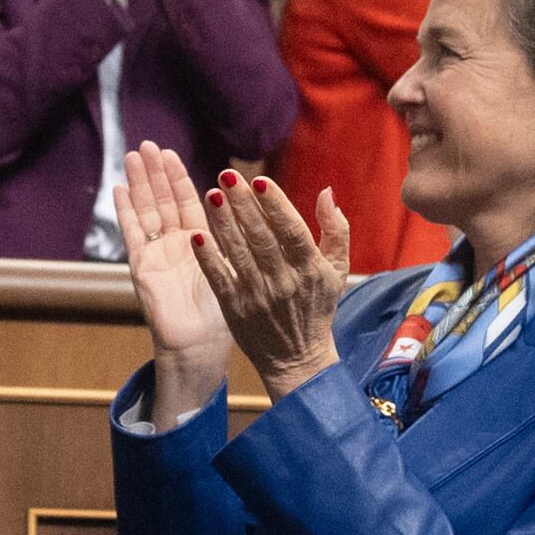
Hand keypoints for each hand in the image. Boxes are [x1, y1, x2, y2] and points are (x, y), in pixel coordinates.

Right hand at [120, 141, 233, 425]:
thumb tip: (268, 206)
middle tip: (150, 144)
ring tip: (133, 155)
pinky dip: (126, 212)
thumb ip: (253, 236)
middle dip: (157, 173)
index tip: (174, 152)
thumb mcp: (248, 268)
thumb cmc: (231, 312)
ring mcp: (158, 255)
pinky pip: (134, 234)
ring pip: (148, 211)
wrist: (204, 346)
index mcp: (202, 242)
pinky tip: (120, 188)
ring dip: (140, 183)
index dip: (181, 178)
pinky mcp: (144, 267)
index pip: (189, 202)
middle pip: (165, 201)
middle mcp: (178, 245)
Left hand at [200, 171, 350, 396]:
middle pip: (261, 237)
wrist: (297, 358)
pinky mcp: (235, 308)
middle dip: (243, 205)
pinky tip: (196, 235)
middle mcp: (283, 280)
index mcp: (310, 268)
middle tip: (227, 176)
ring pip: (237, 252)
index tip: (260, 181)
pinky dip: (208, 257)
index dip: (277, 205)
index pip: (291, 231)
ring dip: (223, 223)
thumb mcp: (338, 269)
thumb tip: (327, 191)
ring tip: (212, 195)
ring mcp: (257, 295)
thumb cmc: (317, 306)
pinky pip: (219, 278)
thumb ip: (336, 229)